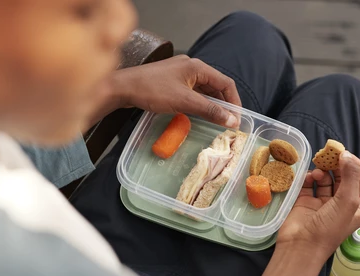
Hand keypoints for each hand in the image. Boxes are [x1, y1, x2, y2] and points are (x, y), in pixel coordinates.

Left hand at [109, 55, 240, 127]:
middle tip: (228, 123)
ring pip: (204, 90)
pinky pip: (193, 92)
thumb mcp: (184, 102)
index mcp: (197, 67)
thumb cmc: (152, 91)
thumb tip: (232, 121)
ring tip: (217, 122)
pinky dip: (200, 104)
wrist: (122, 88)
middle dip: (224, 105)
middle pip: (216, 86)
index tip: (237, 120)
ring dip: (212, 105)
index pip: (226, 83)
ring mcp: (181, 74)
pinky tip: (200, 115)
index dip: (235, 102)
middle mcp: (191, 67)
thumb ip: (210, 111)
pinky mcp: (172, 82)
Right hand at [277, 151, 359, 259]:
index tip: (345, 154)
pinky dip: (309, 178)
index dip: (356, 165)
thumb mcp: (347, 201)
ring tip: (318, 171)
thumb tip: (347, 154)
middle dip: (338, 165)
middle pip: (344, 176)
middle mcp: (342, 204)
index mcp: (357, 206)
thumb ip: (350, 176)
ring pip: (326, 179)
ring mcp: (323, 202)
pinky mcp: (306, 202)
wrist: (301, 246)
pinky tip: (309, 178)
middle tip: (330, 154)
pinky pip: (310, 184)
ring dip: (323, 171)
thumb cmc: (329, 228)